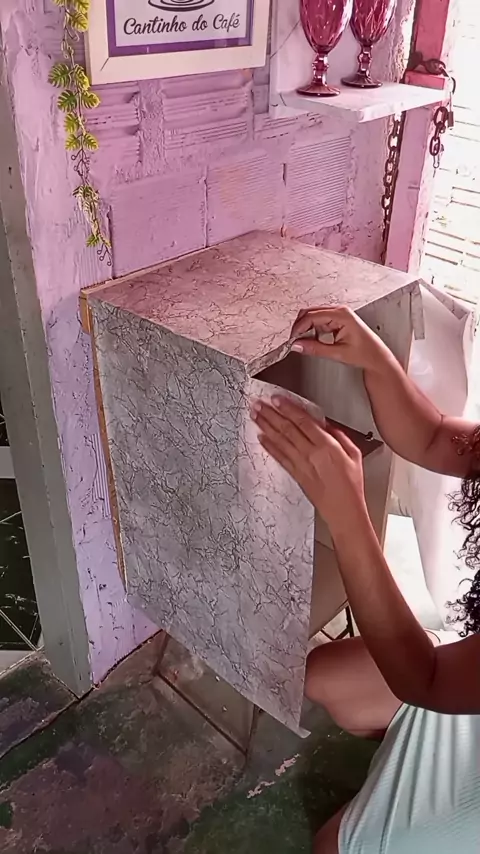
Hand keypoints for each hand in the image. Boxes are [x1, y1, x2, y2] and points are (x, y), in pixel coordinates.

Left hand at [251, 395, 367, 534]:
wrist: (343, 510)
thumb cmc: (351, 484)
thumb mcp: (354, 454)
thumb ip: (340, 436)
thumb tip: (326, 425)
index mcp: (326, 446)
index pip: (303, 421)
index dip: (288, 408)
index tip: (277, 399)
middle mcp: (310, 453)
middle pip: (287, 428)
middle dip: (271, 414)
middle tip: (259, 403)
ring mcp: (301, 464)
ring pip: (280, 440)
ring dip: (266, 426)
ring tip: (255, 416)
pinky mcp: (295, 474)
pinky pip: (279, 457)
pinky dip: (269, 446)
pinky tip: (261, 438)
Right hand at [290, 306, 390, 371]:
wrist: (376, 358)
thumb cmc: (365, 353)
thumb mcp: (337, 353)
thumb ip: (315, 349)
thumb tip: (298, 345)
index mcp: (341, 315)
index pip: (312, 316)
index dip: (299, 328)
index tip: (292, 339)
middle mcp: (340, 311)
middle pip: (310, 312)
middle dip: (300, 326)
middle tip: (295, 341)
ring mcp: (339, 314)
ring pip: (313, 316)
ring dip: (306, 328)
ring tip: (304, 343)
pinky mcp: (337, 320)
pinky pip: (319, 321)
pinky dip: (312, 330)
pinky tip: (312, 340)